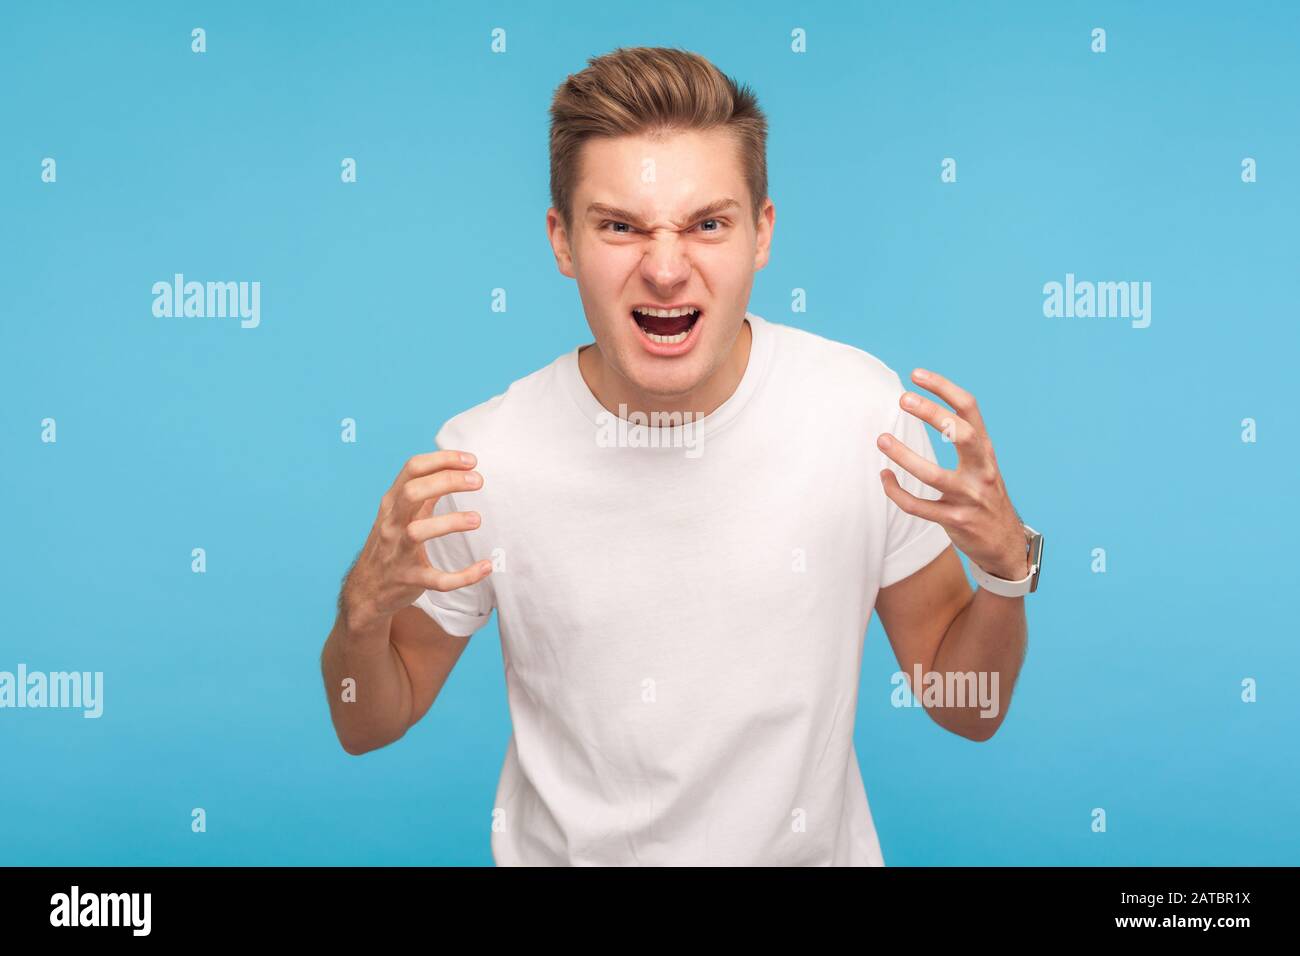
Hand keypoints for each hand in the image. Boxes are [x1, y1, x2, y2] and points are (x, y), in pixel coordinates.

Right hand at [340, 450, 491, 636]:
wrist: (366, 590)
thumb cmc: (389, 544)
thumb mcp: (399, 514)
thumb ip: (423, 493)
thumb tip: (451, 468)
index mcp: (392, 503)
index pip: (412, 469)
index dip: (443, 460)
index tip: (471, 461)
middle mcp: (392, 524)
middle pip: (413, 492)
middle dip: (447, 481)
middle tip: (478, 481)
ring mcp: (398, 552)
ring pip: (418, 532)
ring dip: (450, 523)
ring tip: (477, 519)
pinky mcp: (410, 580)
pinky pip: (438, 579)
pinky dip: (463, 576)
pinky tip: (485, 567)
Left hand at [876, 368, 1028, 580]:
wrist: (1005, 546)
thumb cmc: (985, 497)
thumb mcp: (983, 464)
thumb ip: (965, 440)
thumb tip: (931, 406)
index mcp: (986, 451)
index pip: (969, 409)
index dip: (944, 388)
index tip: (916, 374)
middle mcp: (982, 470)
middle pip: (961, 433)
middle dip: (933, 414)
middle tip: (903, 399)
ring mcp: (969, 497)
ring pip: (934, 475)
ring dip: (904, 456)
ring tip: (882, 439)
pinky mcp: (955, 521)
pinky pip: (919, 506)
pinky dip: (897, 492)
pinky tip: (884, 478)